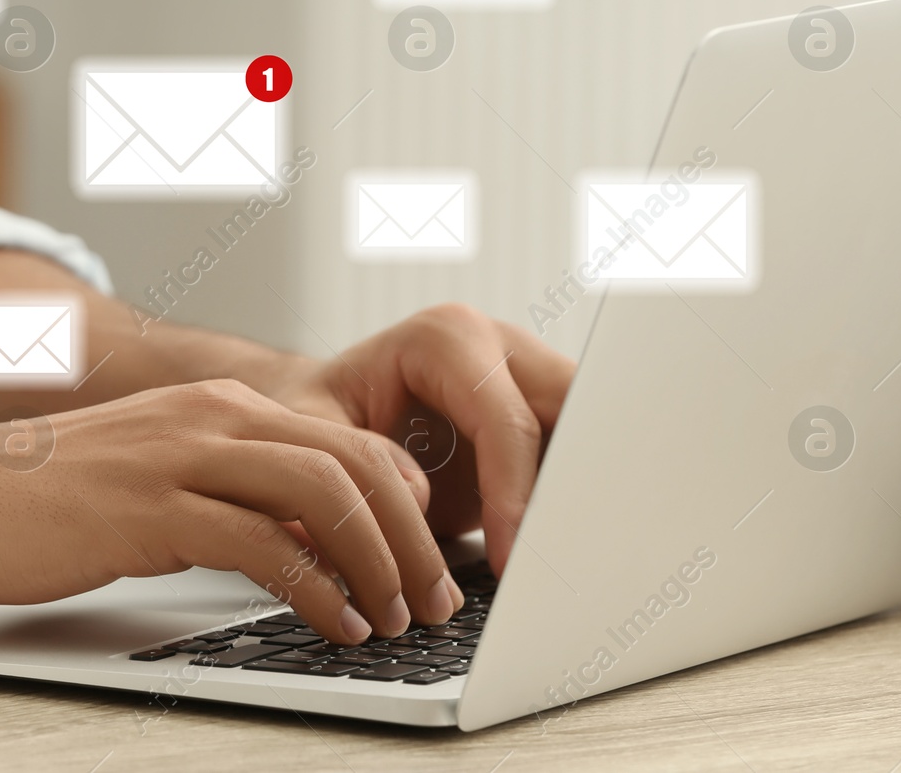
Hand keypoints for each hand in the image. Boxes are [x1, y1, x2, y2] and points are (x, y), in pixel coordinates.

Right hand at [0, 380, 463, 643]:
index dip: (407, 502)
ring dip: (377, 561)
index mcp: (221, 407)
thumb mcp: (159, 481)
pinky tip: (334, 625)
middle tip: (436, 597)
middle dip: (412, 535)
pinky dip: (315, 589)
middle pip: (354, 460)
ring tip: (395, 617)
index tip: (430, 559)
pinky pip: (259, 543)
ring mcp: (179, 457)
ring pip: (322, 492)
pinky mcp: (147, 510)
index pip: (350, 439)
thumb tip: (310, 545)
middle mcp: (211, 416)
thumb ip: (233, 496)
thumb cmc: (49, 501)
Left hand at [263, 305, 575, 576]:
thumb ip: (354, 461)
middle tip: (561, 558)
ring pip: (590, 432)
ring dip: (581, 494)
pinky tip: (560, 551)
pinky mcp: (542, 416)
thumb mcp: (310, 430)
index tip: (509, 558)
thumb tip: (415, 503)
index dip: (514, 495)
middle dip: (573, 484)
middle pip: (572, 411)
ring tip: (567, 560)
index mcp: (447, 338)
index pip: (505, 420)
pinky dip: (573, 503)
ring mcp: (529, 378)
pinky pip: (578, 458)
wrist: (326, 405)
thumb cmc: (315, 410)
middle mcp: (500, 347)